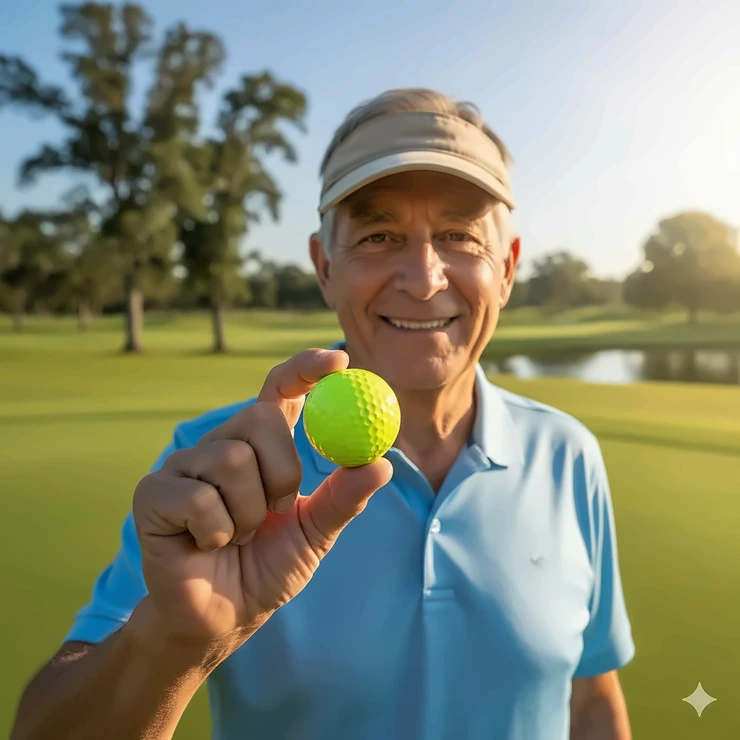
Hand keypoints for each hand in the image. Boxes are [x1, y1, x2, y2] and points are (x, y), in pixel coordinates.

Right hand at [132, 348, 391, 647]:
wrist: (223, 617)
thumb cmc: (267, 568)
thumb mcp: (315, 532)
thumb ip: (344, 497)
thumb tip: (382, 462)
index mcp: (260, 445)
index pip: (280, 389)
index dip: (306, 368)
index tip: (339, 362)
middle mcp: (222, 443)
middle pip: (259, 418)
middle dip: (282, 471)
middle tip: (278, 508)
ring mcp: (184, 464)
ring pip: (231, 459)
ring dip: (248, 513)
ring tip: (238, 535)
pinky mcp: (153, 492)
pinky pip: (197, 496)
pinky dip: (216, 531)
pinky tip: (206, 544)